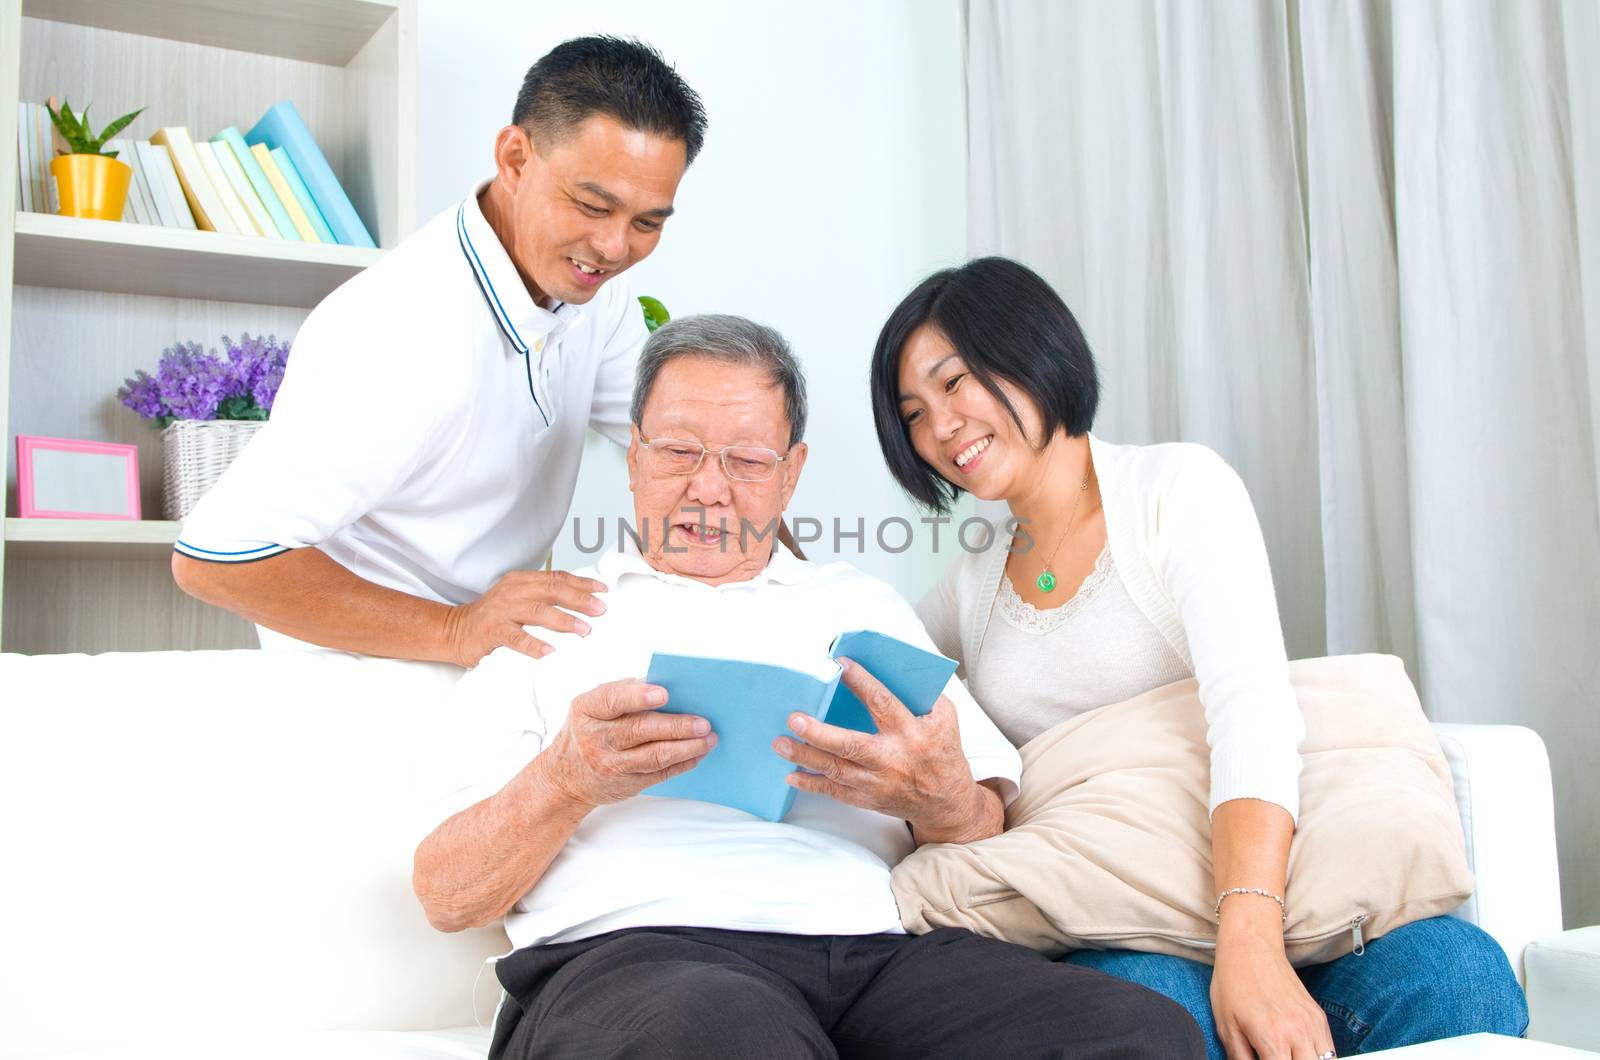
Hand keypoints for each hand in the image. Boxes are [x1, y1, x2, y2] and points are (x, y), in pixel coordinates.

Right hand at [443, 569, 608, 667]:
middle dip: (579, 599)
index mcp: (521, 581)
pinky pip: (515, 638)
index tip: (603, 590)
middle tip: (600, 610)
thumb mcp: (517, 599)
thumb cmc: (492, 617)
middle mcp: (513, 591)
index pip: (557, 578)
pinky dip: (533, 645)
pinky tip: (550, 652)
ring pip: (538, 611)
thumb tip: (579, 602)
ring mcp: (501, 610)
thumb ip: (541, 597)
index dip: (581, 583)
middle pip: (552, 591)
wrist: (453, 630)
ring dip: (564, 621)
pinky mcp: (491, 631)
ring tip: (584, 630)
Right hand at [537, 679, 716, 809]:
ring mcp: (611, 764)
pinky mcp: (626, 784)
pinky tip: (698, 754)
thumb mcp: (594, 706)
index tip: (664, 693)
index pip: (612, 700)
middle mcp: (596, 737)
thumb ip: (625, 692)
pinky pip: (659, 774)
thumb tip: (669, 684)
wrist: (565, 776)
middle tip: (703, 722)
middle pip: (640, 730)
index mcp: (587, 709)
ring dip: (686, 747)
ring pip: (654, 756)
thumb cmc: (589, 729)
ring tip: (708, 738)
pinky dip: (682, 763)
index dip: (638, 697)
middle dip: (676, 725)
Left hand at [772, 658, 998, 842]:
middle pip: (851, 745)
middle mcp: (892, 759)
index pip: (882, 704)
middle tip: (794, 719)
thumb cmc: (942, 752)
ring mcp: (877, 783)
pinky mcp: (867, 799)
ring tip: (780, 744)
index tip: (840, 664)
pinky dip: (811, 784)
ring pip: (836, 770)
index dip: (862, 683)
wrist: (946, 802)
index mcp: (911, 733)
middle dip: (819, 733)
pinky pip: (835, 792)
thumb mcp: (944, 719)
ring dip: (805, 757)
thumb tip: (893, 671)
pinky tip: (791, 775)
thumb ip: (922, 696)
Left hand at [1211, 910, 1335, 1059]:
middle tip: (1276, 1059)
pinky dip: (1318, 1056)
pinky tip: (1299, 1053)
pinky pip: (1328, 1049)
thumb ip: (1240, 1058)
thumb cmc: (1233, 985)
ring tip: (1288, 1055)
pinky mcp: (1319, 1016)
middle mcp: (1298, 1033)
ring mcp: (1313, 1024)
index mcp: (1272, 1038)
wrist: (1251, 948)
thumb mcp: (1226, 1026)